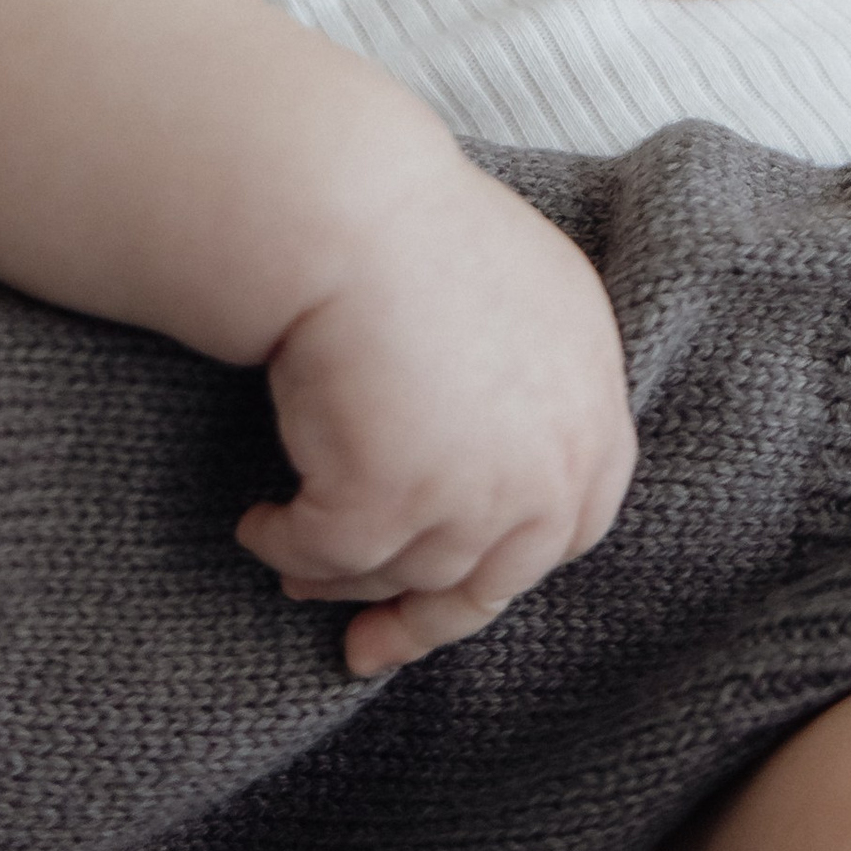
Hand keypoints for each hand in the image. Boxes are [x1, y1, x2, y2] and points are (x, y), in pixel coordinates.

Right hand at [238, 161, 636, 677]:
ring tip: (295, 565)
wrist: (352, 209)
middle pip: (493, 577)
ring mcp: (475, 491)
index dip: (505, 567)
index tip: (452, 591)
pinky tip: (259, 526)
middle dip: (422, 618)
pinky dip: (288, 548)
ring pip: (403, 574)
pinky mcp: (390, 503)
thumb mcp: (522, 299)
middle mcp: (551, 460)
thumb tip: (493, 459)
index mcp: (590, 403)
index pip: (573, 525)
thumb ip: (532, 388)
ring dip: (344, 577)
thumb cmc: (415, 229)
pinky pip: (329, 557)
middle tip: (367, 641)